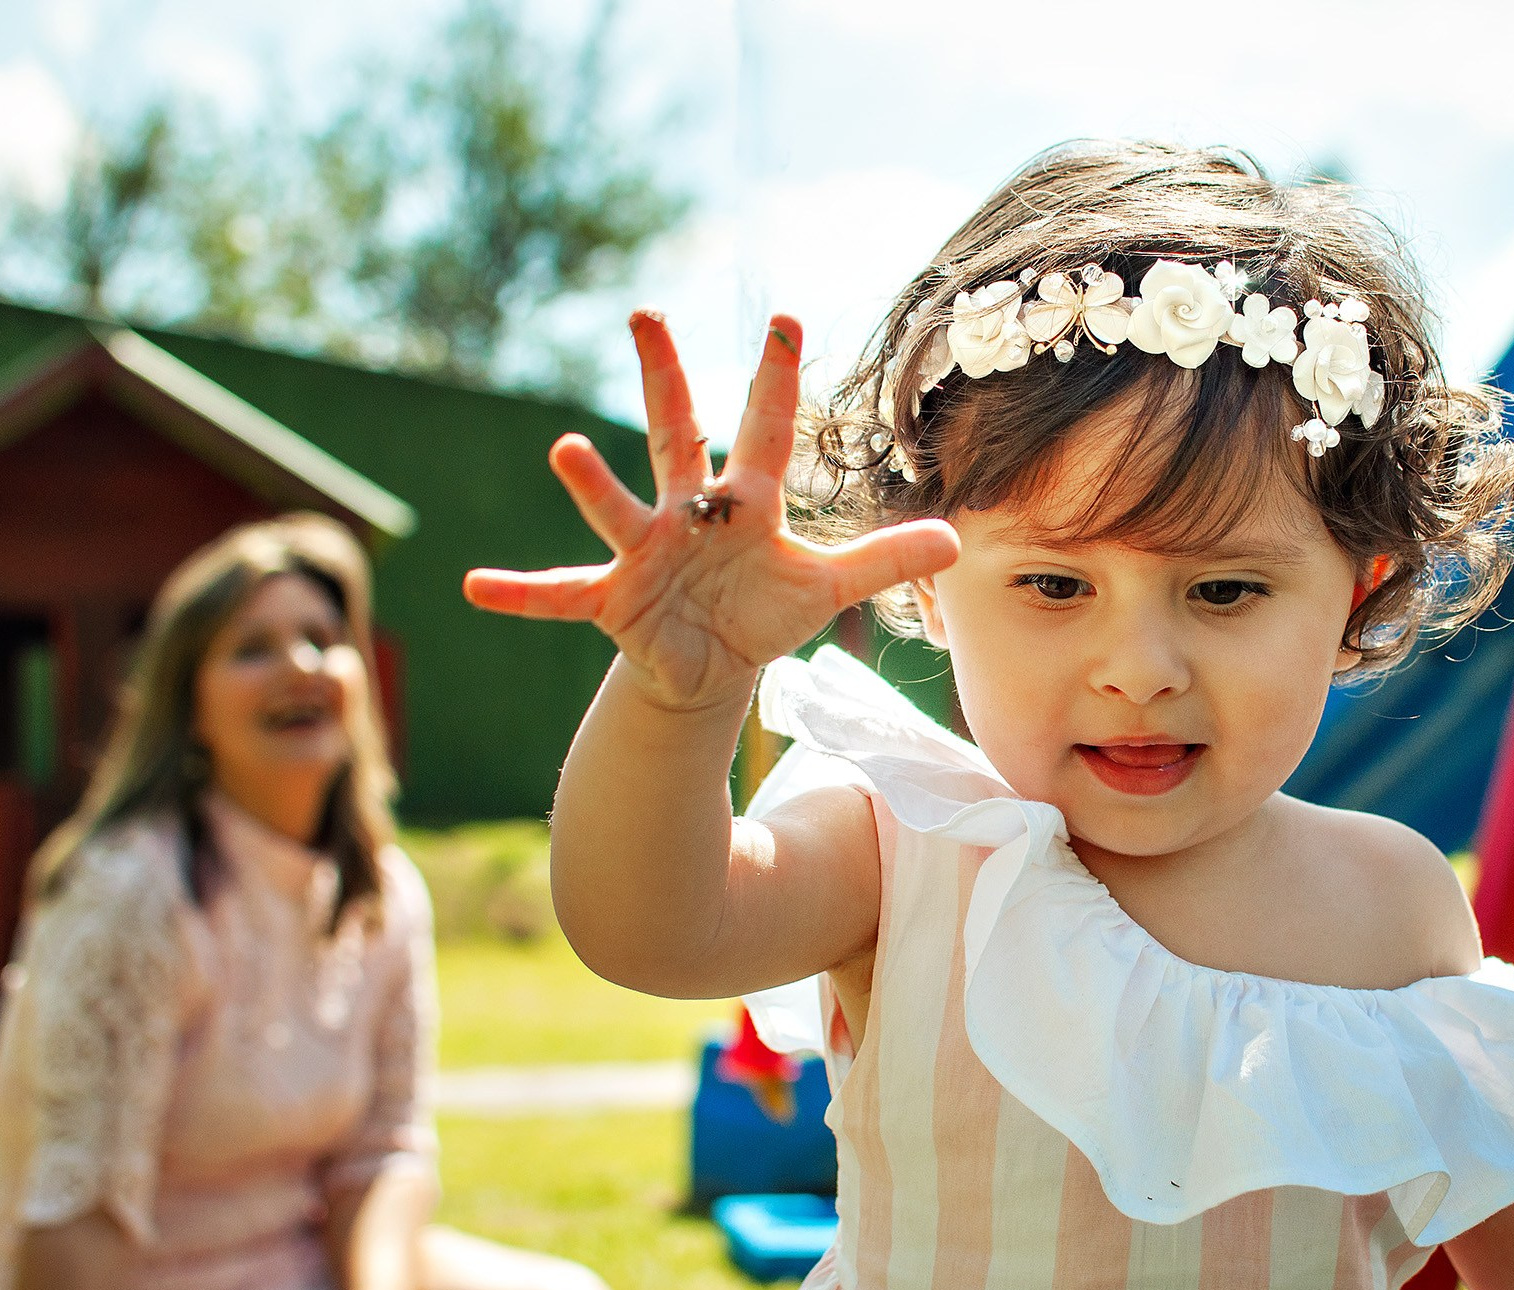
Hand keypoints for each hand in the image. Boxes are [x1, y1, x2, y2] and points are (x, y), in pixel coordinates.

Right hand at [463, 311, 960, 711]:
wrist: (710, 669)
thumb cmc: (763, 611)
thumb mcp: (825, 588)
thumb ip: (885, 561)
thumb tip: (955, 539)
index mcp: (745, 503)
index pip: (767, 430)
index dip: (777, 380)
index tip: (784, 319)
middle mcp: (688, 513)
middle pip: (677, 434)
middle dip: (667, 378)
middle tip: (647, 315)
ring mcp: (645, 552)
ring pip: (617, 507)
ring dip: (592, 482)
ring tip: (565, 450)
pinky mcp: (613, 600)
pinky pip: (560, 593)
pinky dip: (521, 591)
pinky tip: (476, 587)